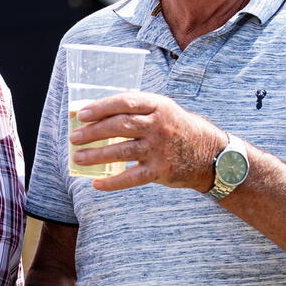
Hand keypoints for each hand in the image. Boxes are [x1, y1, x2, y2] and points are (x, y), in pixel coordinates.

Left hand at [70, 93, 226, 192]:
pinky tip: (96, 183)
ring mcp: (160, 149)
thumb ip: (138, 111)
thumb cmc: (179, 130)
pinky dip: (112, 182)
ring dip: (96, 155)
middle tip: (74, 138)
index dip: (100, 108)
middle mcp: (160, 125)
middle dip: (93, 132)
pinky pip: (131, 178)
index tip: (81, 114)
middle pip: (120, 126)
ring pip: (121, 151)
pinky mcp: (161, 171)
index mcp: (159, 106)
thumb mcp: (165, 111)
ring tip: (78, 157)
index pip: (125, 102)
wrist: (211, 156)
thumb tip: (97, 115)